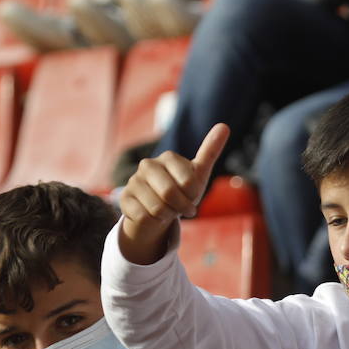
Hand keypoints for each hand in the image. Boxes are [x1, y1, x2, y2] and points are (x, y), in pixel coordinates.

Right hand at [119, 123, 228, 265]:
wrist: (160, 209)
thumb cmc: (182, 189)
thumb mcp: (198, 173)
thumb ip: (210, 150)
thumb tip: (224, 126)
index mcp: (168, 157)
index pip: (188, 182)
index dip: (193, 195)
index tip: (192, 195)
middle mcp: (148, 165)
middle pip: (170, 194)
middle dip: (181, 207)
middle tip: (182, 208)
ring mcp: (134, 180)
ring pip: (156, 208)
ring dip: (167, 215)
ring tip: (167, 210)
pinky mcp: (124, 197)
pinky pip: (143, 216)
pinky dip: (153, 221)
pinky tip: (153, 215)